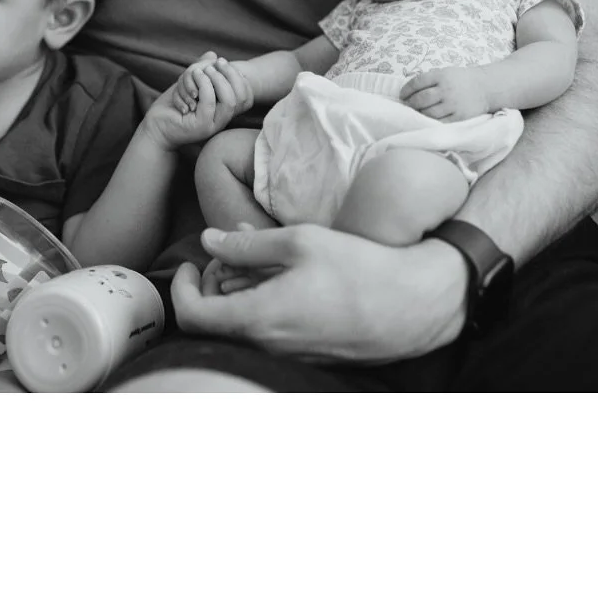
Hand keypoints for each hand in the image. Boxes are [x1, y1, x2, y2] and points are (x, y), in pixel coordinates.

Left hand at [148, 58, 251, 149]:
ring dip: (217, 79)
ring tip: (203, 69)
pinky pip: (209, 102)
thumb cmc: (172, 106)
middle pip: (240, 97)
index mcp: (223, 112)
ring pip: (228, 100)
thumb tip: (213, 54)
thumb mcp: (190, 85)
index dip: (236, 75)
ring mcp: (213, 125)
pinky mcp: (202, 126)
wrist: (156, 126)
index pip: (244, 95)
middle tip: (216, 62)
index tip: (221, 61)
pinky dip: (204, 85)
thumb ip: (203, 71)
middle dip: (230, 75)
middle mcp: (222, 120)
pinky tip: (195, 75)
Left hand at [172, 225, 470, 361]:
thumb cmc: (361, 268)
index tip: (192, 264)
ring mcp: (290, 356)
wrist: (416, 304)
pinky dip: (264, 307)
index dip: (181, 288)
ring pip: (243, 328)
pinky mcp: (309, 356)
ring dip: (240, 294)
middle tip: (231, 253)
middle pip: (215, 322)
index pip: (192, 316)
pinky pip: (270, 334)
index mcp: (259, 319)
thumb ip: (247, 244)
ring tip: (263, 260)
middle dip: (212, 285)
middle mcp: (269, 346)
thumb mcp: (301, 242)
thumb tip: (209, 241)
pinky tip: (287, 280)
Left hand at [400, 66, 490, 120]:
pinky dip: (431, 122)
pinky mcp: (460, 117)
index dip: (406, 90)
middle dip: (410, 104)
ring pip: (429, 112)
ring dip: (419, 114)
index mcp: (441, 75)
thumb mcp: (446, 72)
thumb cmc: (461, 80)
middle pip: (421, 99)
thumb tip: (408, 90)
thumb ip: (429, 79)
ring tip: (417, 113)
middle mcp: (447, 89)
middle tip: (408, 106)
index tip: (402, 95)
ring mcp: (453, 104)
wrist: (486, 87)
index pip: (417, 82)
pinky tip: (428, 120)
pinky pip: (440, 122)